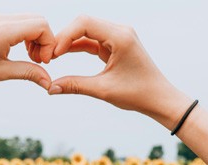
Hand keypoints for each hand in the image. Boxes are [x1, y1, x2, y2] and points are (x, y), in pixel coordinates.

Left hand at [0, 14, 54, 90]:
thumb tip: (49, 81)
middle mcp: (1, 20)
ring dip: (36, 39)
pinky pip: (19, 23)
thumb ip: (28, 73)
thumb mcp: (1, 73)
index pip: (41, 26)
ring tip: (30, 59)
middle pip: (39, 20)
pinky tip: (21, 53)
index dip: (49, 45)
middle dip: (44, 41)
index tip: (43, 63)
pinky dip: (26, 36)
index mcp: (3, 30)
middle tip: (38, 62)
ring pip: (30, 21)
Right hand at [48, 15, 192, 129]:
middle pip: (84, 23)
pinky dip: (77, 47)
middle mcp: (120, 31)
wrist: (159, 98)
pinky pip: (92, 40)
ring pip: (86, 31)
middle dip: (64, 37)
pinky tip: (62, 55)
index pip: (85, 23)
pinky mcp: (116, 44)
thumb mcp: (104, 90)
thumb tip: (50, 88)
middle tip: (48, 55)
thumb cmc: (138, 94)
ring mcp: (118, 36)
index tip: (52, 54)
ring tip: (52, 56)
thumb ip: (76, 85)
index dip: (64, 36)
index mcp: (120, 37)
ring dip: (69, 42)